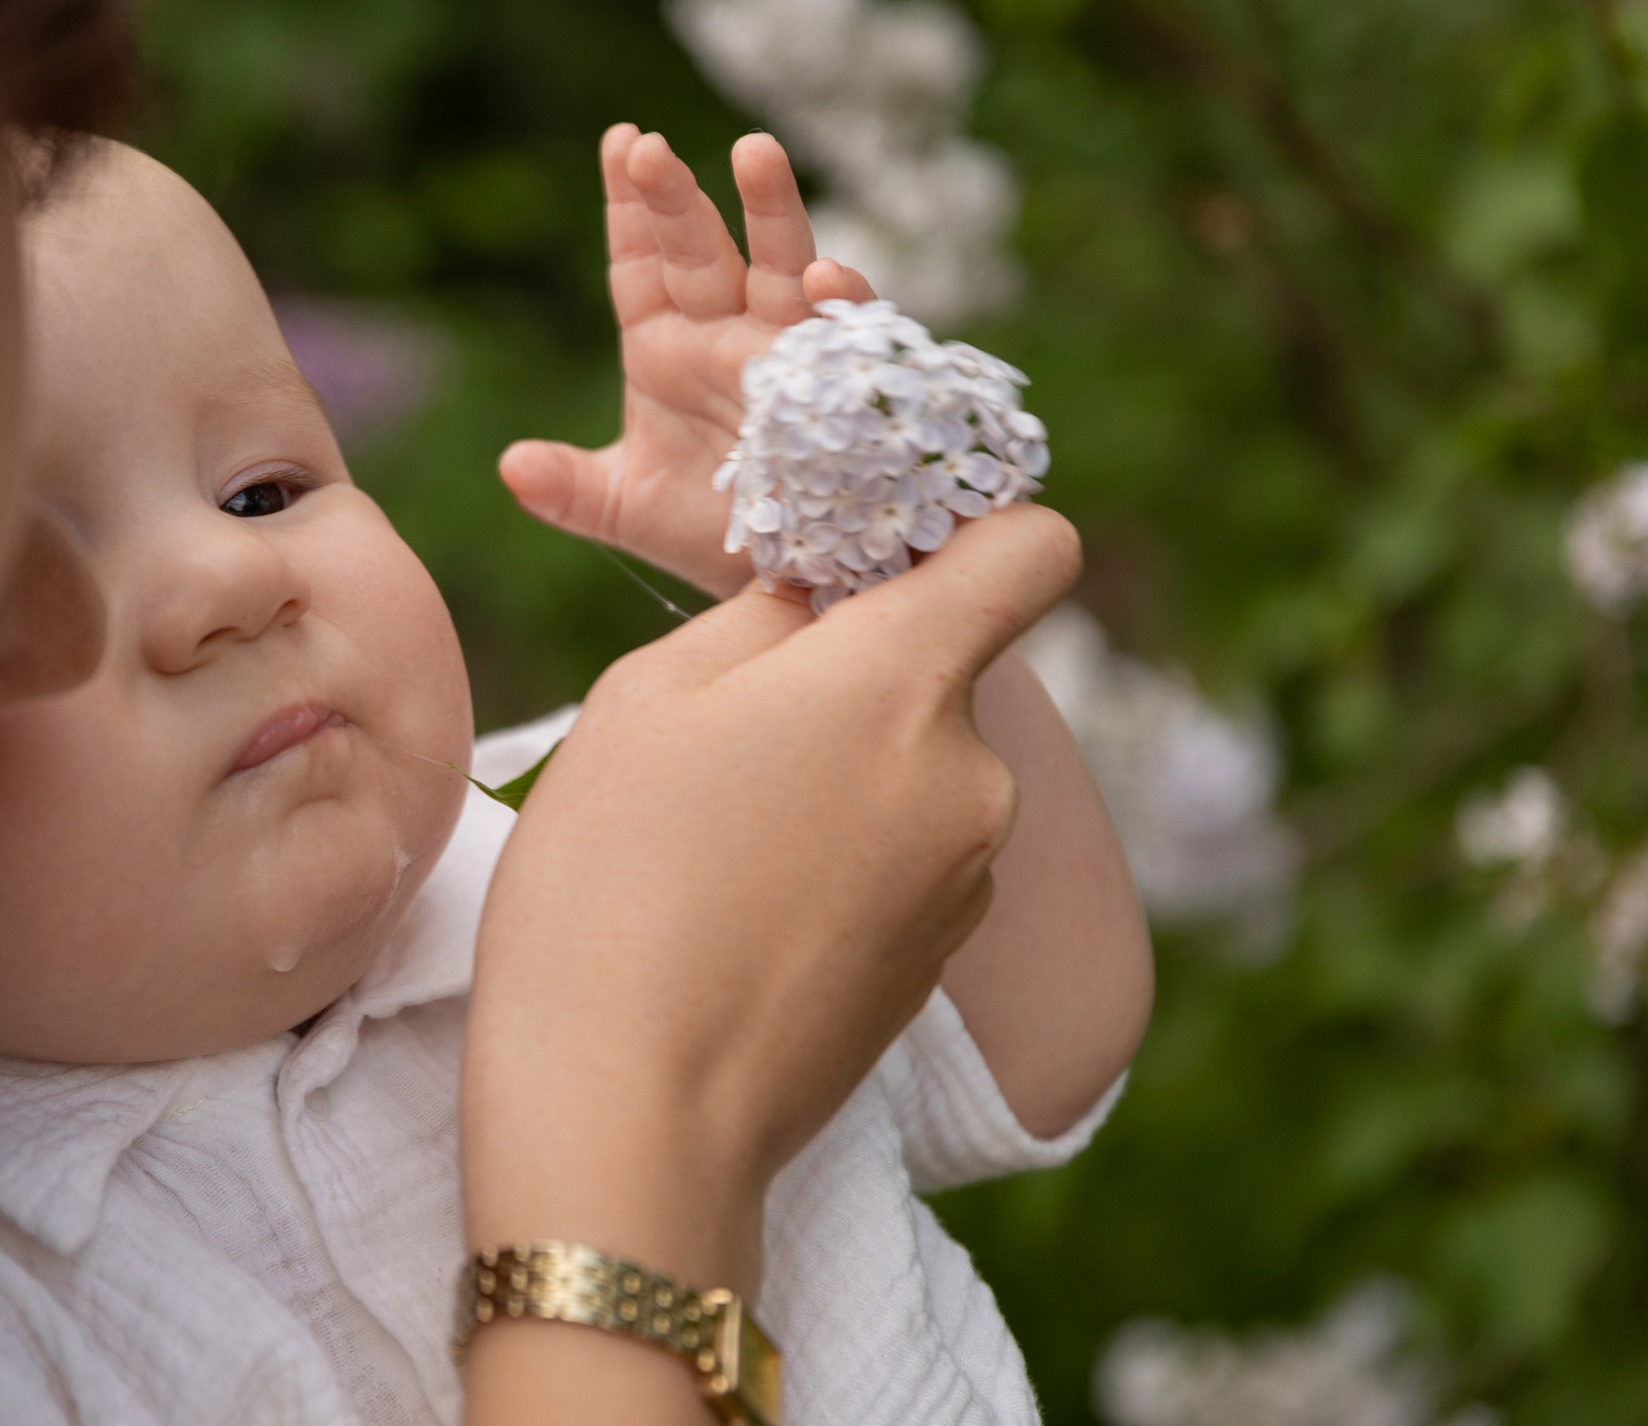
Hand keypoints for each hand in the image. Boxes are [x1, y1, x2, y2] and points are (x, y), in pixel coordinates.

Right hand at [459, 503, 1080, 1425]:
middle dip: (850, 679)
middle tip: (719, 733)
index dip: (972, 532)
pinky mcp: (937, 966)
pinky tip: (737, 910)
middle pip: (944, 672)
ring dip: (839, 776)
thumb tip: (820, 603)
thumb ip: (759, 620)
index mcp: (908, 678)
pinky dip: (839, 862)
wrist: (627, 1115)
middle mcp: (973, 775)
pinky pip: (904, 862)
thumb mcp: (649, 697)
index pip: (1034, 548)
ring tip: (711, 840)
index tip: (874, 559)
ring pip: (916, 771)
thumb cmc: (613, 881)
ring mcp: (967, 880)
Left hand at [497, 125, 872, 600]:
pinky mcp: (841, 386)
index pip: (641, 261)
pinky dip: (840, 305)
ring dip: (769, 210)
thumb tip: (511, 468)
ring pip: (780, 266)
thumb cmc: (708, 527)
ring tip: (753, 151)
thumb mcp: (627, 508)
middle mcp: (726, 333)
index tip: (618, 141)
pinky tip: (826, 279)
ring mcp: (786, 352)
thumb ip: (568, 488)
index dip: (628, 205)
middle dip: (674, 199)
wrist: (785, 578)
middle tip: (648, 147)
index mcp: (665, 345)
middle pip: (698, 251)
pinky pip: (846, 336)